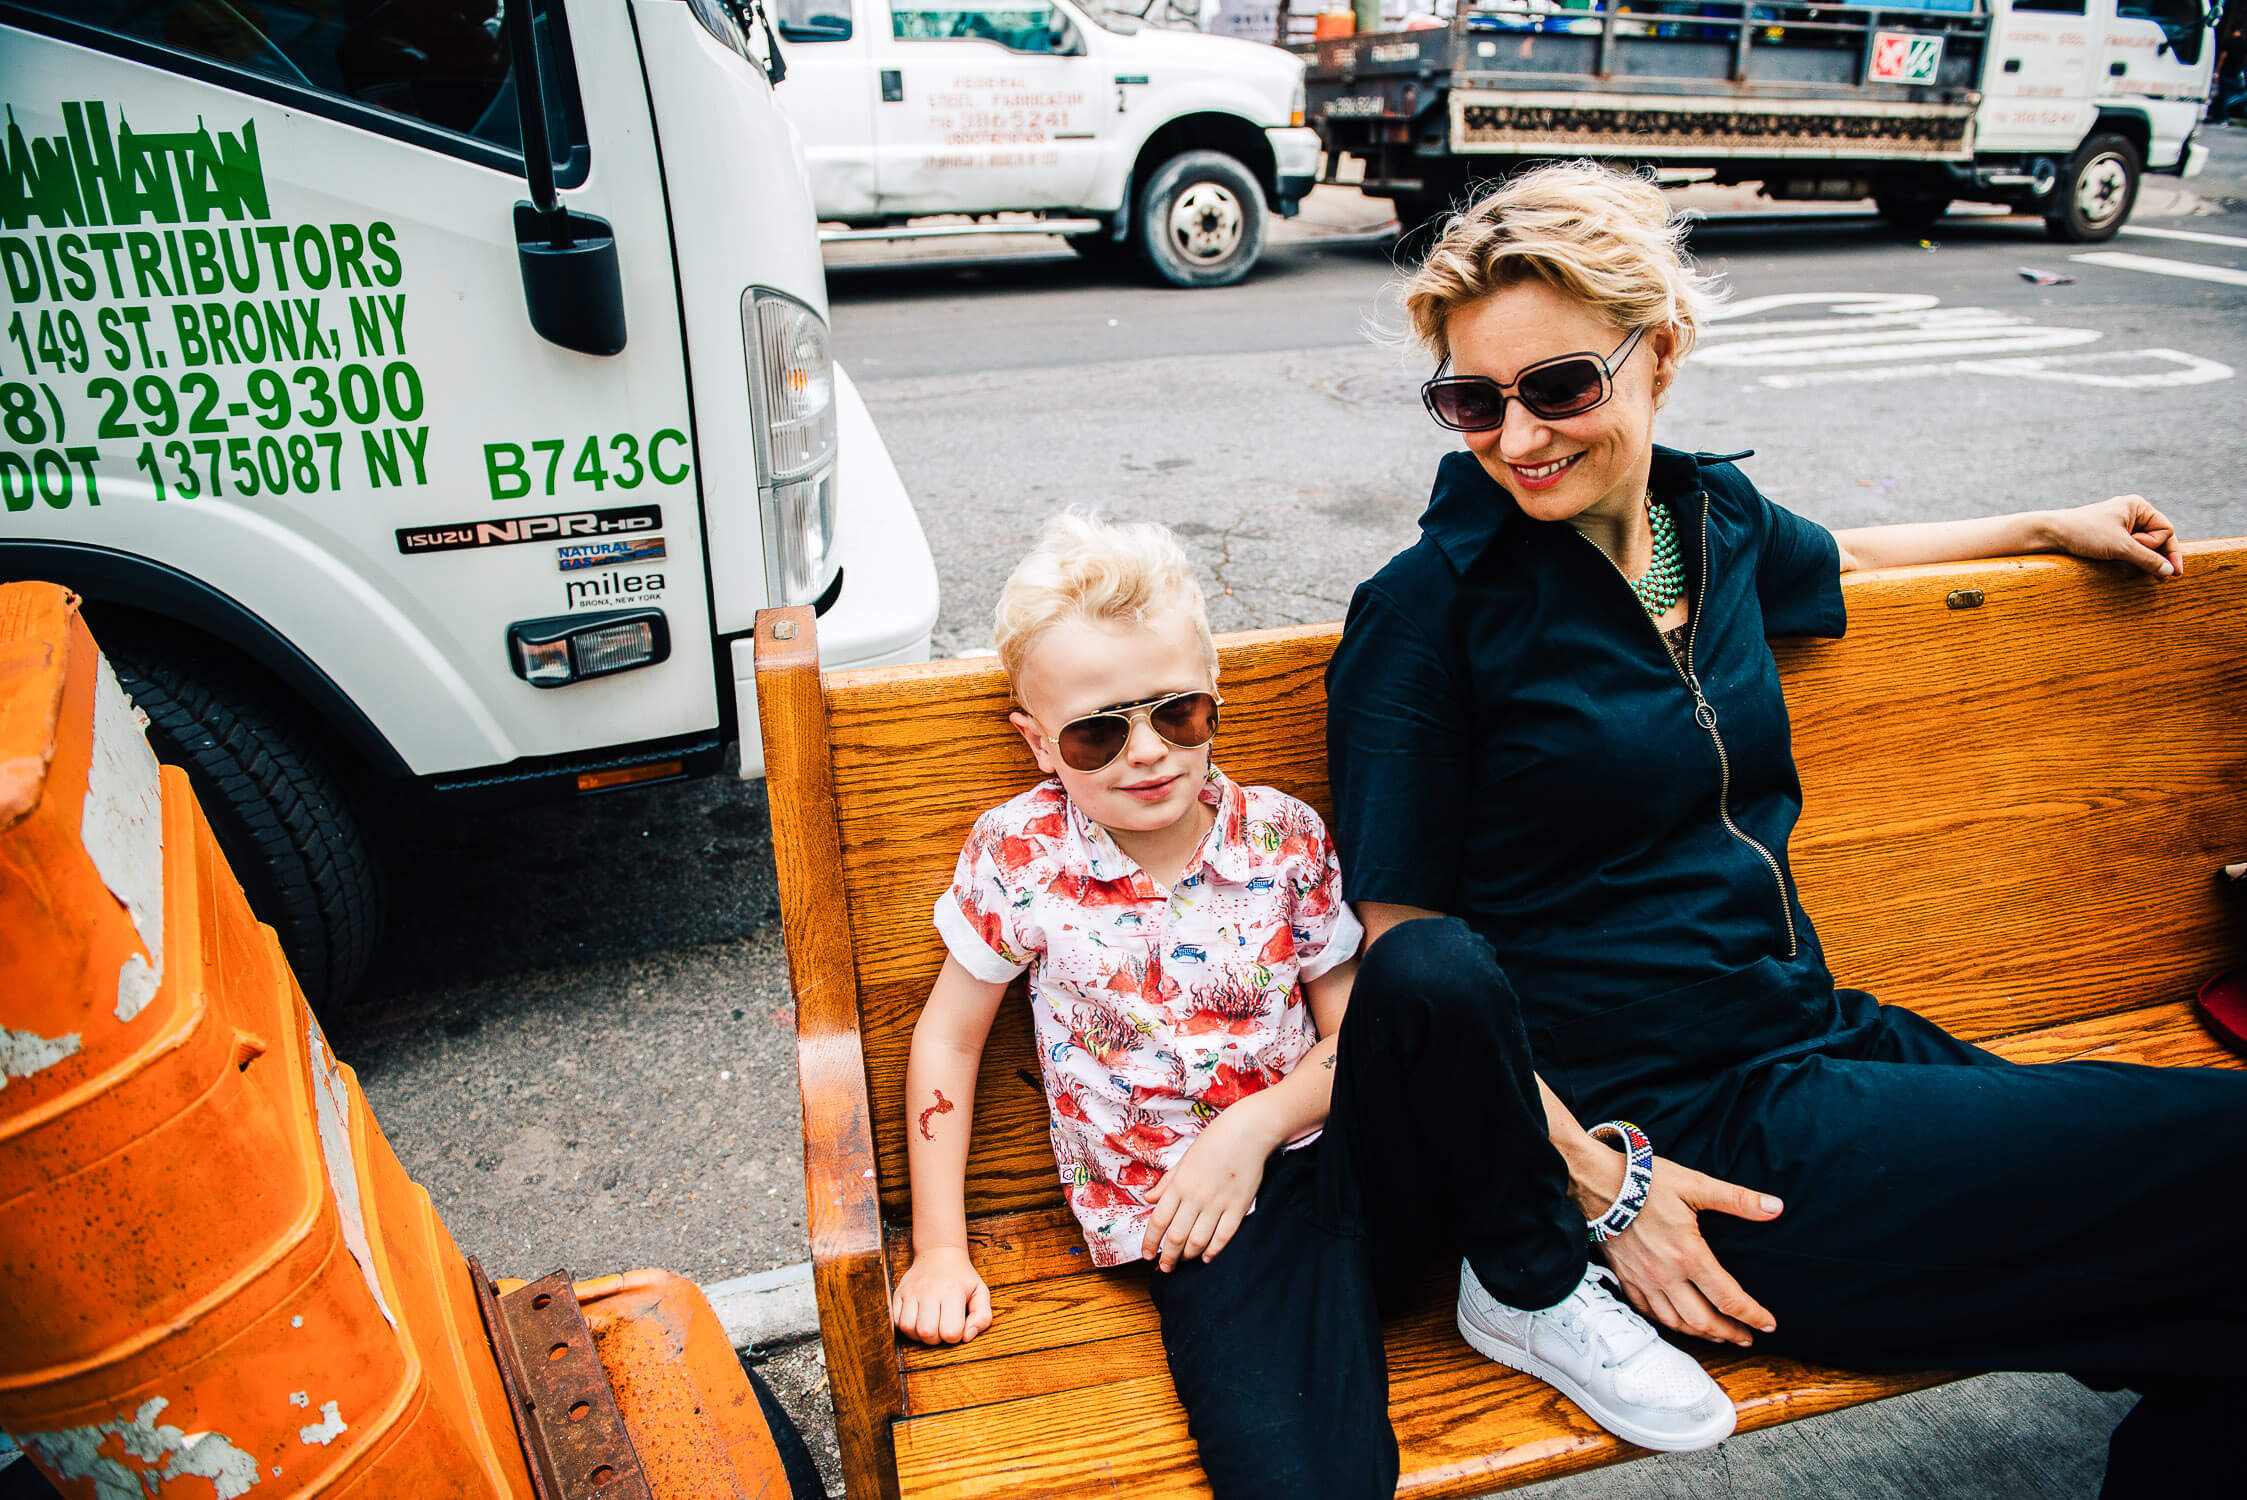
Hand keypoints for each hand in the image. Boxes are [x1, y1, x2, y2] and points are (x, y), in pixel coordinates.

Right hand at [891, 1243, 991, 1344]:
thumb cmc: (961, 1277)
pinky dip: (905, 1327)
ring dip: (918, 1335)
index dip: (955, 1337)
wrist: (939, 1253)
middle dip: (935, 1339)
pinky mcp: (898, 1294)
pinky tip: (917, 1320)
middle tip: (941, 1328)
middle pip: (926, 1332)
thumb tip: (966, 1337)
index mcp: (952, 1292)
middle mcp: (929, 1291)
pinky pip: (895, 1321)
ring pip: (908, 1328)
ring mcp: (911, 1292)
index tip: (956, 1326)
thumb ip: (982, 1317)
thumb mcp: (980, 1292)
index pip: (950, 1332)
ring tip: (928, 1325)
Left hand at [1141, 1106, 1274, 1270]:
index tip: (1147, 1255)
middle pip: (1176, 1237)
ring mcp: (1218, 1203)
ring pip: (1198, 1241)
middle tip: (1166, 1267)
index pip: (1158, 1221)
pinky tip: (1206, 1256)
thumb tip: (1149, 1199)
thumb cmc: (1214, 1142)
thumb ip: (1167, 1182)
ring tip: (1184, 1260)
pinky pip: (1224, 1236)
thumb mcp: (1184, 1160)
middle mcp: (1196, 1197)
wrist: (1247, 1132)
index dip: (1150, 1241)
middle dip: (1168, 1256)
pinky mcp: (1238, 1207)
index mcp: (1179, 1184)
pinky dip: (1213, 1250)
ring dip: (1188, 1256)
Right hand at [1592, 1154, 1783, 1347]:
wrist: (1597, 1183)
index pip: (1728, 1298)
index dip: (1753, 1315)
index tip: (1769, 1324)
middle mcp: (1666, 1275)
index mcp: (1689, 1255)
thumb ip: (1737, 1199)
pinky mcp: (1626, 1278)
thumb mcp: (1695, 1185)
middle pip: (1703, 1320)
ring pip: (1675, 1322)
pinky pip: (1648, 1312)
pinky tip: (1677, 1322)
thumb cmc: (1646, 1183)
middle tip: (1746, 1337)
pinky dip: (1668, 1323)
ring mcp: (1643, 1280)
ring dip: (1700, 1334)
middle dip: (1729, 1333)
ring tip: (1717, 1336)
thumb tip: (1775, 1207)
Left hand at [2044, 495, 2184, 578]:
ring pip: (2145, 546)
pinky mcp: (2111, 537)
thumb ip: (2147, 559)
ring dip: (2148, 560)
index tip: (2168, 570)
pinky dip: (2136, 560)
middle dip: (2160, 557)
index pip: (2165, 530)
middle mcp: (2132, 514)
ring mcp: (2121, 526)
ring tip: (2155, 578)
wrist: (2051, 534)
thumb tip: (2171, 571)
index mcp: (2138, 507)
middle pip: (2158, 538)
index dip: (2165, 549)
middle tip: (2163, 579)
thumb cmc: (2085, 534)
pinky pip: (2131, 549)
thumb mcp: (2121, 547)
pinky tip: (2139, 571)